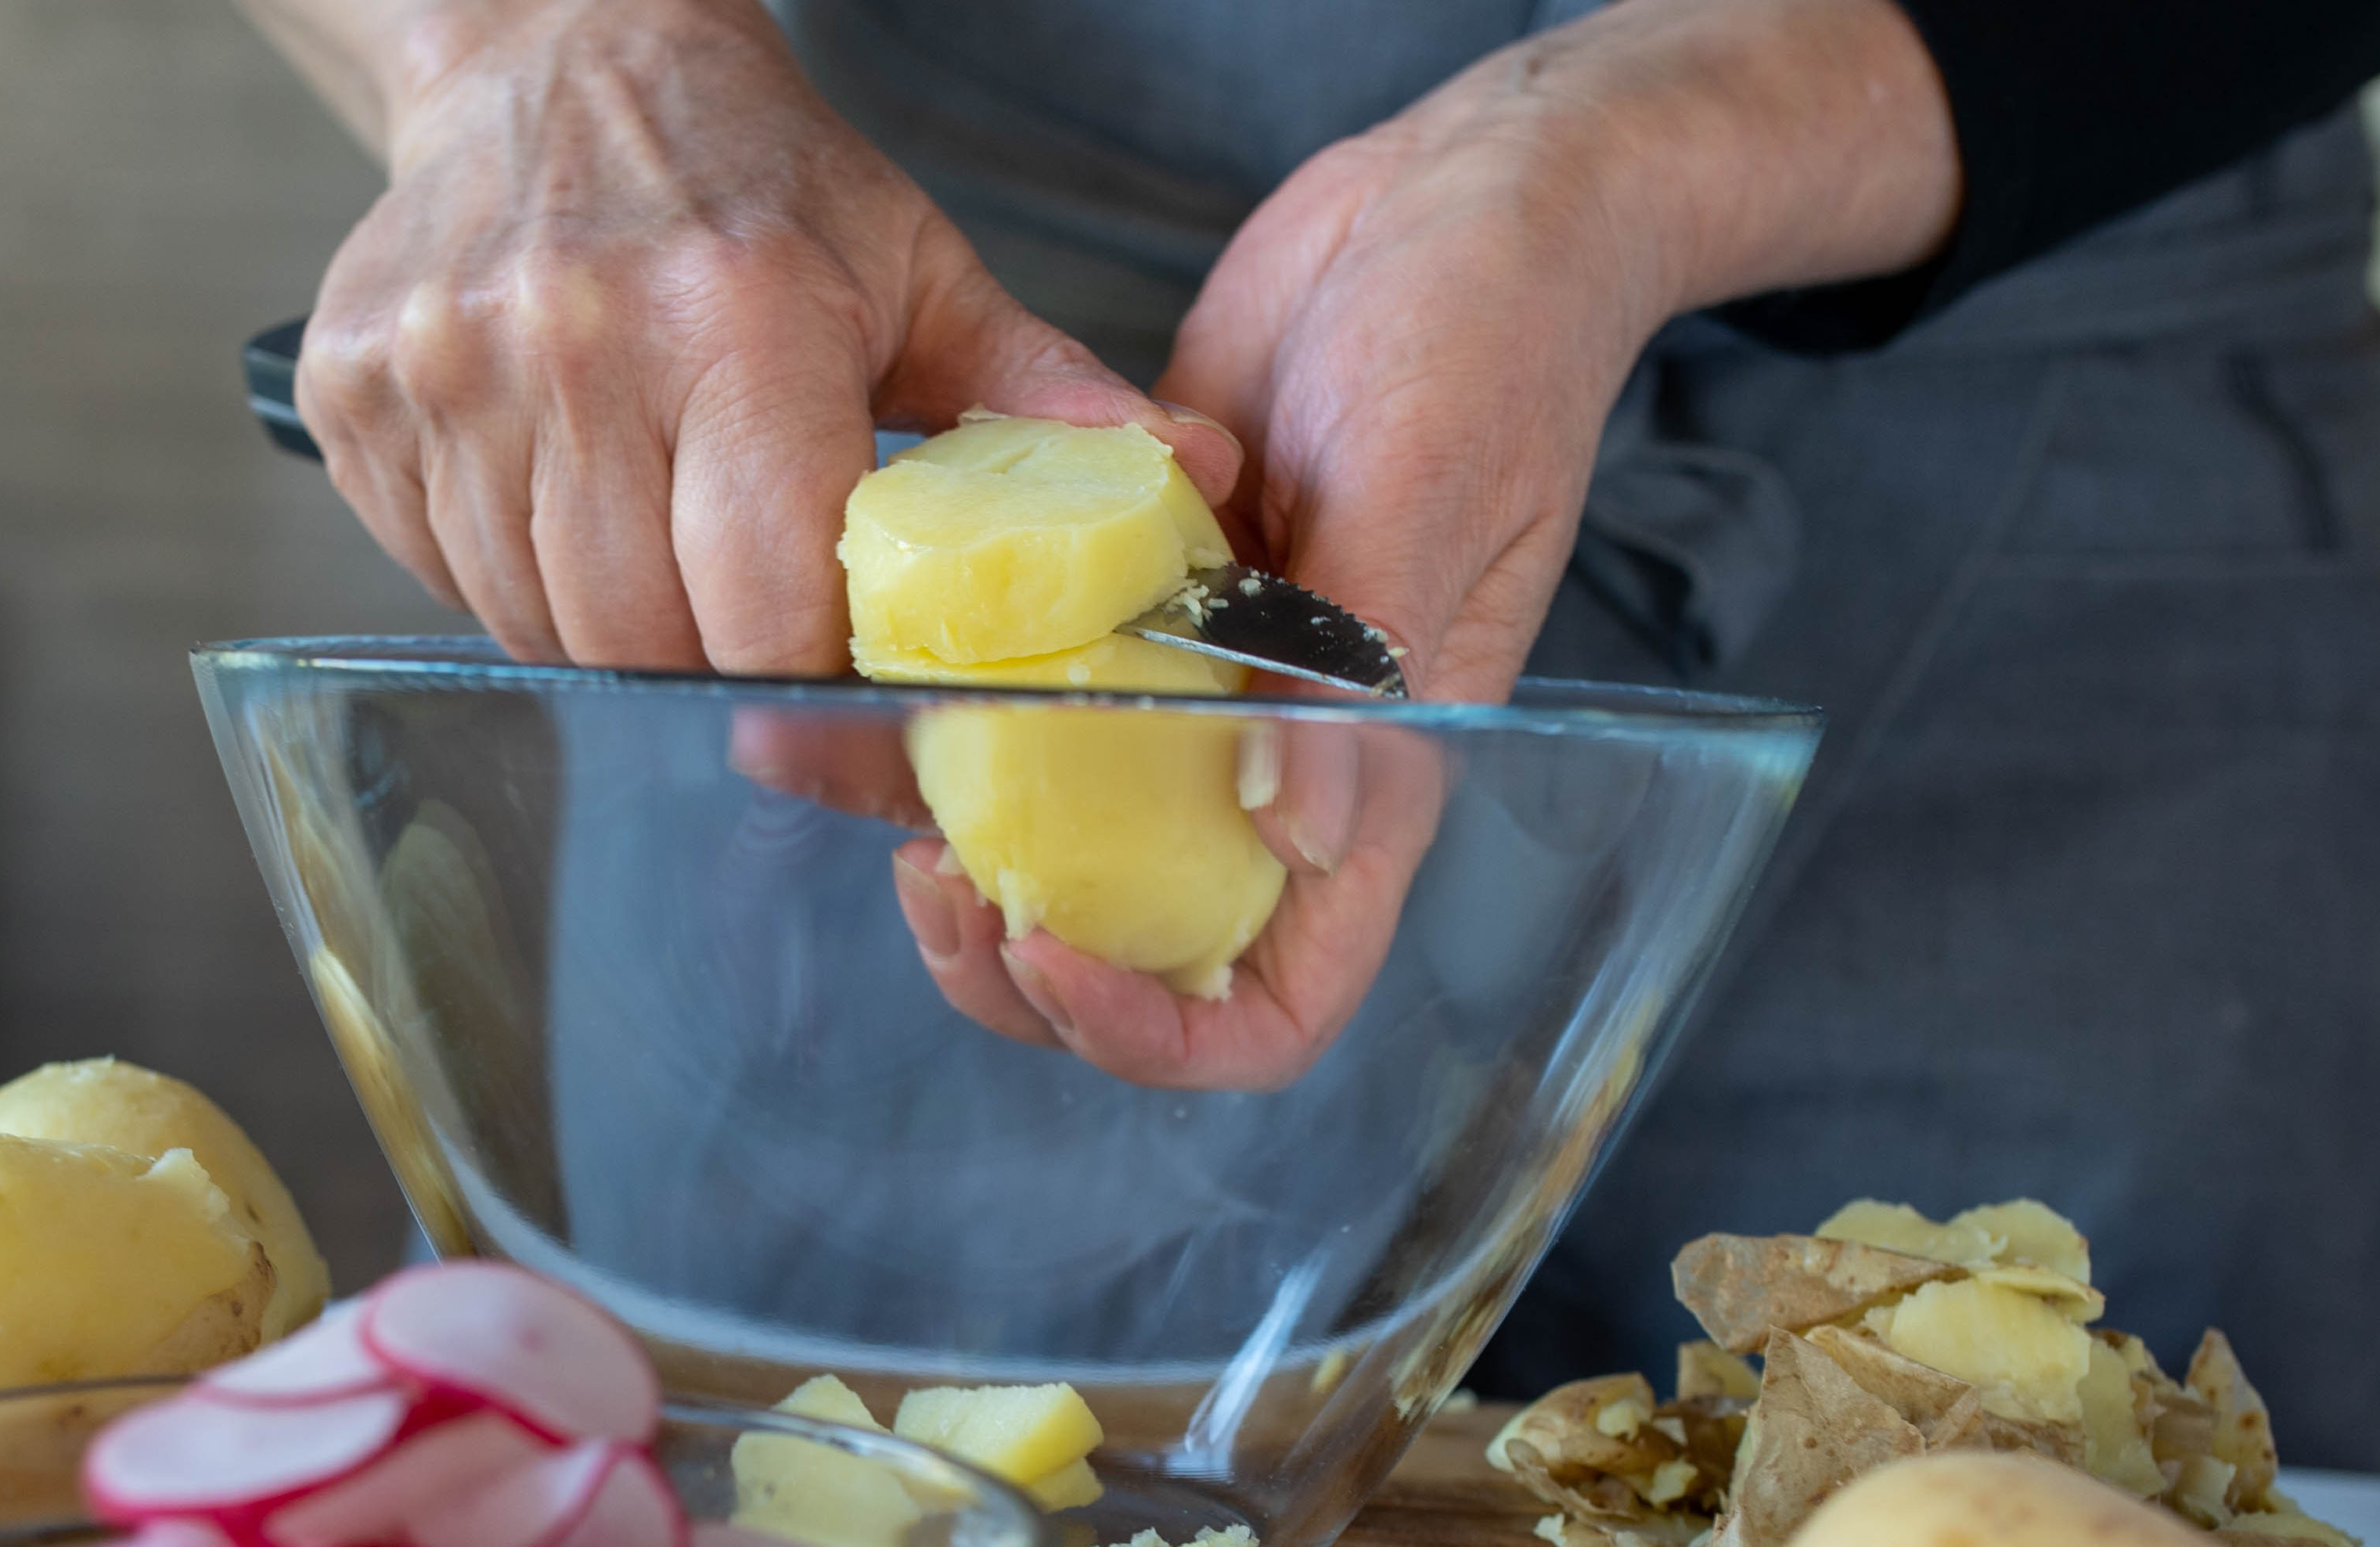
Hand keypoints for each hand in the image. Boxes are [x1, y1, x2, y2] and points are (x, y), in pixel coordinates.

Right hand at [290, 0, 1240, 674]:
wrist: (551, 53)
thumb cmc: (748, 178)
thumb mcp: (912, 264)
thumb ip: (1039, 392)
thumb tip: (1191, 482)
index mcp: (732, 317)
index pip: (765, 604)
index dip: (816, 672)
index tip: (848, 668)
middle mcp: (570, 345)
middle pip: (647, 640)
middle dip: (715, 653)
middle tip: (752, 598)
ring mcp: (445, 374)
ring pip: (539, 626)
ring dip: (613, 623)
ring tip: (659, 526)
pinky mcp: (359, 397)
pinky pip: (445, 575)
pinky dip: (512, 572)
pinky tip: (565, 487)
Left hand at [876, 0, 1961, 1081]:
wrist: (1454, 204)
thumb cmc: (1490, 338)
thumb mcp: (1430, 492)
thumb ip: (1364, 669)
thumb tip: (1298, 833)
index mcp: (1374, 784)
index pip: (1273, 1002)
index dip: (1152, 1029)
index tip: (1042, 945)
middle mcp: (1277, 761)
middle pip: (1140, 953)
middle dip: (1018, 960)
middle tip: (928, 872)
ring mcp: (1201, 683)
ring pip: (1067, 838)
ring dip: (968, 846)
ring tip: (889, 778)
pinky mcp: (1138, 596)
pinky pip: (1035, 695)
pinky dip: (959, 708)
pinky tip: (893, 664)